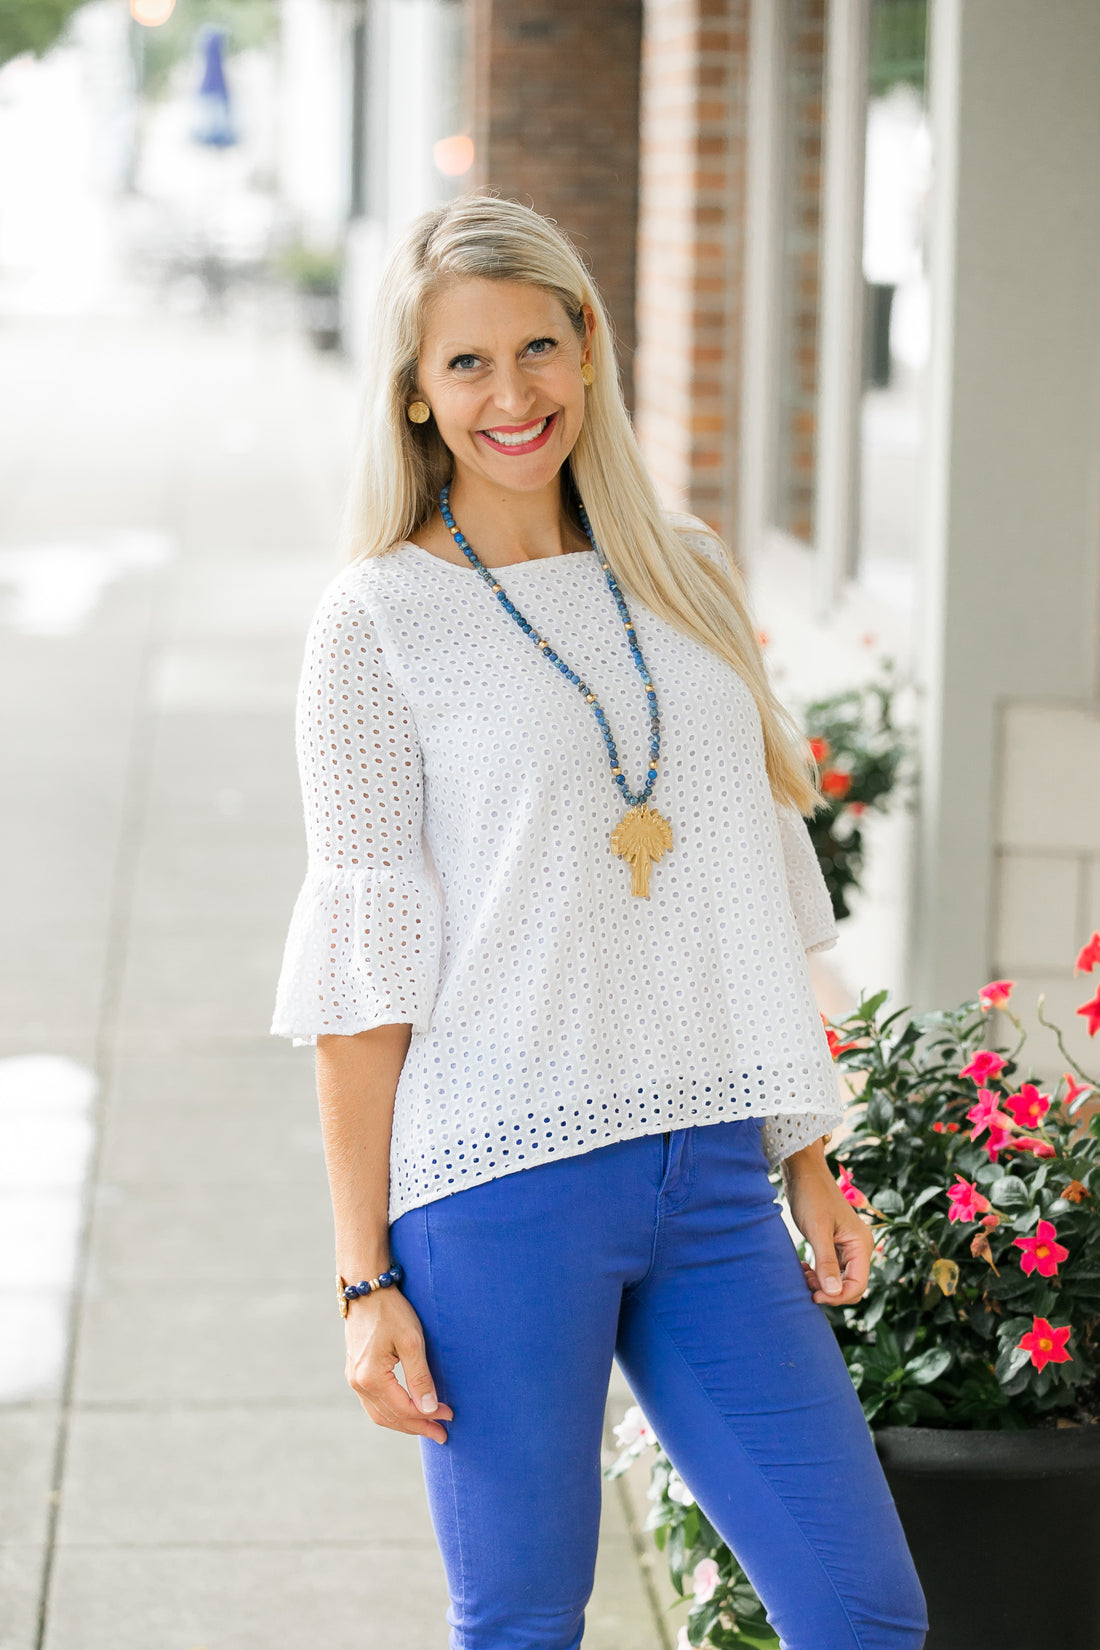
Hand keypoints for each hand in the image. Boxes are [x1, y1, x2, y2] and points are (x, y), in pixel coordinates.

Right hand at [344, 1290, 453, 1444]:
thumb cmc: (391, 1310)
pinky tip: (407, 1410)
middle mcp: (358, 1382)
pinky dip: (392, 1411)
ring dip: (404, 1422)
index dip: (428, 1417)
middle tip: (442, 1433)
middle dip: (418, 1427)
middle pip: (390, 1417)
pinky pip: (373, 1402)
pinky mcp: (355, 1371)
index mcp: (371, 1377)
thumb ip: (420, 1377)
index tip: (449, 1416)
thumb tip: (429, 1409)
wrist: (366, 1288)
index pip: (404, 1409)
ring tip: (427, 1426)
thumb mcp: (411, 1341)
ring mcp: (354, 1377)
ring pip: (380, 1413)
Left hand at [783, 1149, 871, 1306]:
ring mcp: (848, 1246)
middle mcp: (859, 1247)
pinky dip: (819, 1273)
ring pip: (840, 1279)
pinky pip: (831, 1268)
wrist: (803, 1172)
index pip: (857, 1285)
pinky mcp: (835, 1243)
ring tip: (802, 1274)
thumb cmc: (811, 1196)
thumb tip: (834, 1293)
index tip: (814, 1295)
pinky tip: (804, 1267)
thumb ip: (826, 1262)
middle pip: (851, 1285)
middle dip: (830, 1291)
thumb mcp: (817, 1230)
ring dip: (822, 1283)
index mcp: (861, 1244)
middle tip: (806, 1284)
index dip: (838, 1297)